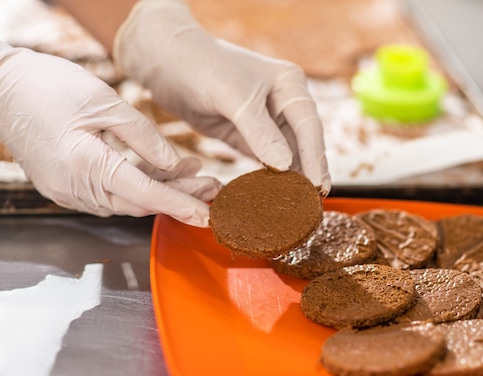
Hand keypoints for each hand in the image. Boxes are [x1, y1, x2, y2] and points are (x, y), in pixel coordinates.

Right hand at [0, 36, 220, 226]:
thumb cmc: (47, 86)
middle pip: (140, 202)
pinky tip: (160, 171)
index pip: (146, 193)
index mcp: (85, 166)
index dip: (180, 203)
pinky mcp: (65, 187)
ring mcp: (67, 192)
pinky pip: (109, 194)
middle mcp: (75, 188)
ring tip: (194, 175)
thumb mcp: (105, 103)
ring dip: (161, 191)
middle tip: (212, 188)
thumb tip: (175, 163)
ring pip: (126, 200)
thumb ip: (144, 137)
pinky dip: (137, 186)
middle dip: (179, 197)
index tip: (207, 214)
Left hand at [113, 0, 330, 195]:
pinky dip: (266, 177)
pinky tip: (270, 196)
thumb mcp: (233, 96)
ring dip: (288, 179)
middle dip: (306, 173)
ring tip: (295, 207)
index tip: (318, 187)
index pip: (309, 126)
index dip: (315, 158)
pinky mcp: (244, 134)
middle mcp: (282, 102)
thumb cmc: (201, 65)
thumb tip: (285, 164)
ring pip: (284, 155)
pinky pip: (261, 160)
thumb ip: (260, 131)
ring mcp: (264, 120)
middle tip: (310, 205)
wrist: (163, 60)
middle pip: (302, 144)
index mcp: (289, 85)